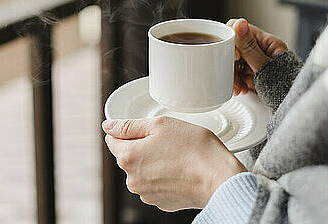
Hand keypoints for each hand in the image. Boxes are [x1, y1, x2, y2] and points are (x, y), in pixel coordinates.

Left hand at [102, 117, 245, 211]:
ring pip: (143, 170)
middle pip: (128, 156)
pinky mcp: (161, 202)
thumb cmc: (194, 148)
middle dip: (142, 146)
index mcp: (129, 157)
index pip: (112, 139)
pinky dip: (164, 176)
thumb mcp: (160, 125)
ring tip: (177, 155)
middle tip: (167, 139)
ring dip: (153, 161)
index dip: (127, 130)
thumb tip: (108, 126)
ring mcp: (147, 194)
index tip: (145, 129)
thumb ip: (129, 126)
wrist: (219, 178)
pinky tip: (180, 169)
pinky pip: (156, 184)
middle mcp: (133, 180)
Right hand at [226, 18, 287, 94]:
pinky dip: (238, 81)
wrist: (294, 104)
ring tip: (239, 87)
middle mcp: (261, 49)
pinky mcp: (254, 73)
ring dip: (234, 75)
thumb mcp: (264, 66)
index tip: (234, 57)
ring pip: (235, 62)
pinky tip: (241, 89)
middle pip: (236, 48)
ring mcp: (257, 61)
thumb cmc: (287, 86)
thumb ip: (249, 47)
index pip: (241, 30)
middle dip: (231, 64)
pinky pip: (239, 73)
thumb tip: (239, 24)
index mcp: (267, 42)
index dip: (233, 42)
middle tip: (234, 77)